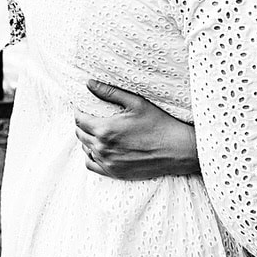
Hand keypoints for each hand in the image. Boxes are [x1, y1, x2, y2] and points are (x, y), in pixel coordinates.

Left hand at [75, 80, 200, 179]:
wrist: (177, 150)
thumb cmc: (159, 123)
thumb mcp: (135, 103)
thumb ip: (109, 92)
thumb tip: (89, 83)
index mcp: (105, 129)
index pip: (79, 120)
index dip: (79, 111)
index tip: (84, 106)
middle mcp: (103, 148)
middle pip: (80, 134)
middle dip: (82, 123)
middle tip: (91, 116)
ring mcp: (108, 162)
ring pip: (85, 149)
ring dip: (87, 139)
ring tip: (96, 131)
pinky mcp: (115, 173)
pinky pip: (92, 165)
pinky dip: (91, 155)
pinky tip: (99, 148)